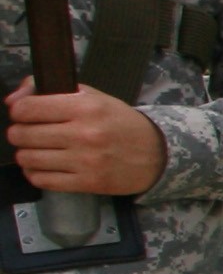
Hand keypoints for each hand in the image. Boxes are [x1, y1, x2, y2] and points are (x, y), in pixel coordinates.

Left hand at [5, 82, 165, 195]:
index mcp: (86, 108)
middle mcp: (84, 134)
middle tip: (31, 133)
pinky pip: (41, 180)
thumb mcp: (94, 98)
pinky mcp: (86, 183)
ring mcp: (85, 161)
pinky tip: (46, 166)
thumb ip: (52, 90)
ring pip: (27, 158)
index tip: (26, 114)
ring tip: (39, 150)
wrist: (157, 153)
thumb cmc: (121, 123)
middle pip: (21, 135)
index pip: (27, 109)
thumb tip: (12, 99)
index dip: (19, 111)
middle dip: (20, 133)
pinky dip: (36, 173)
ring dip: (27, 154)